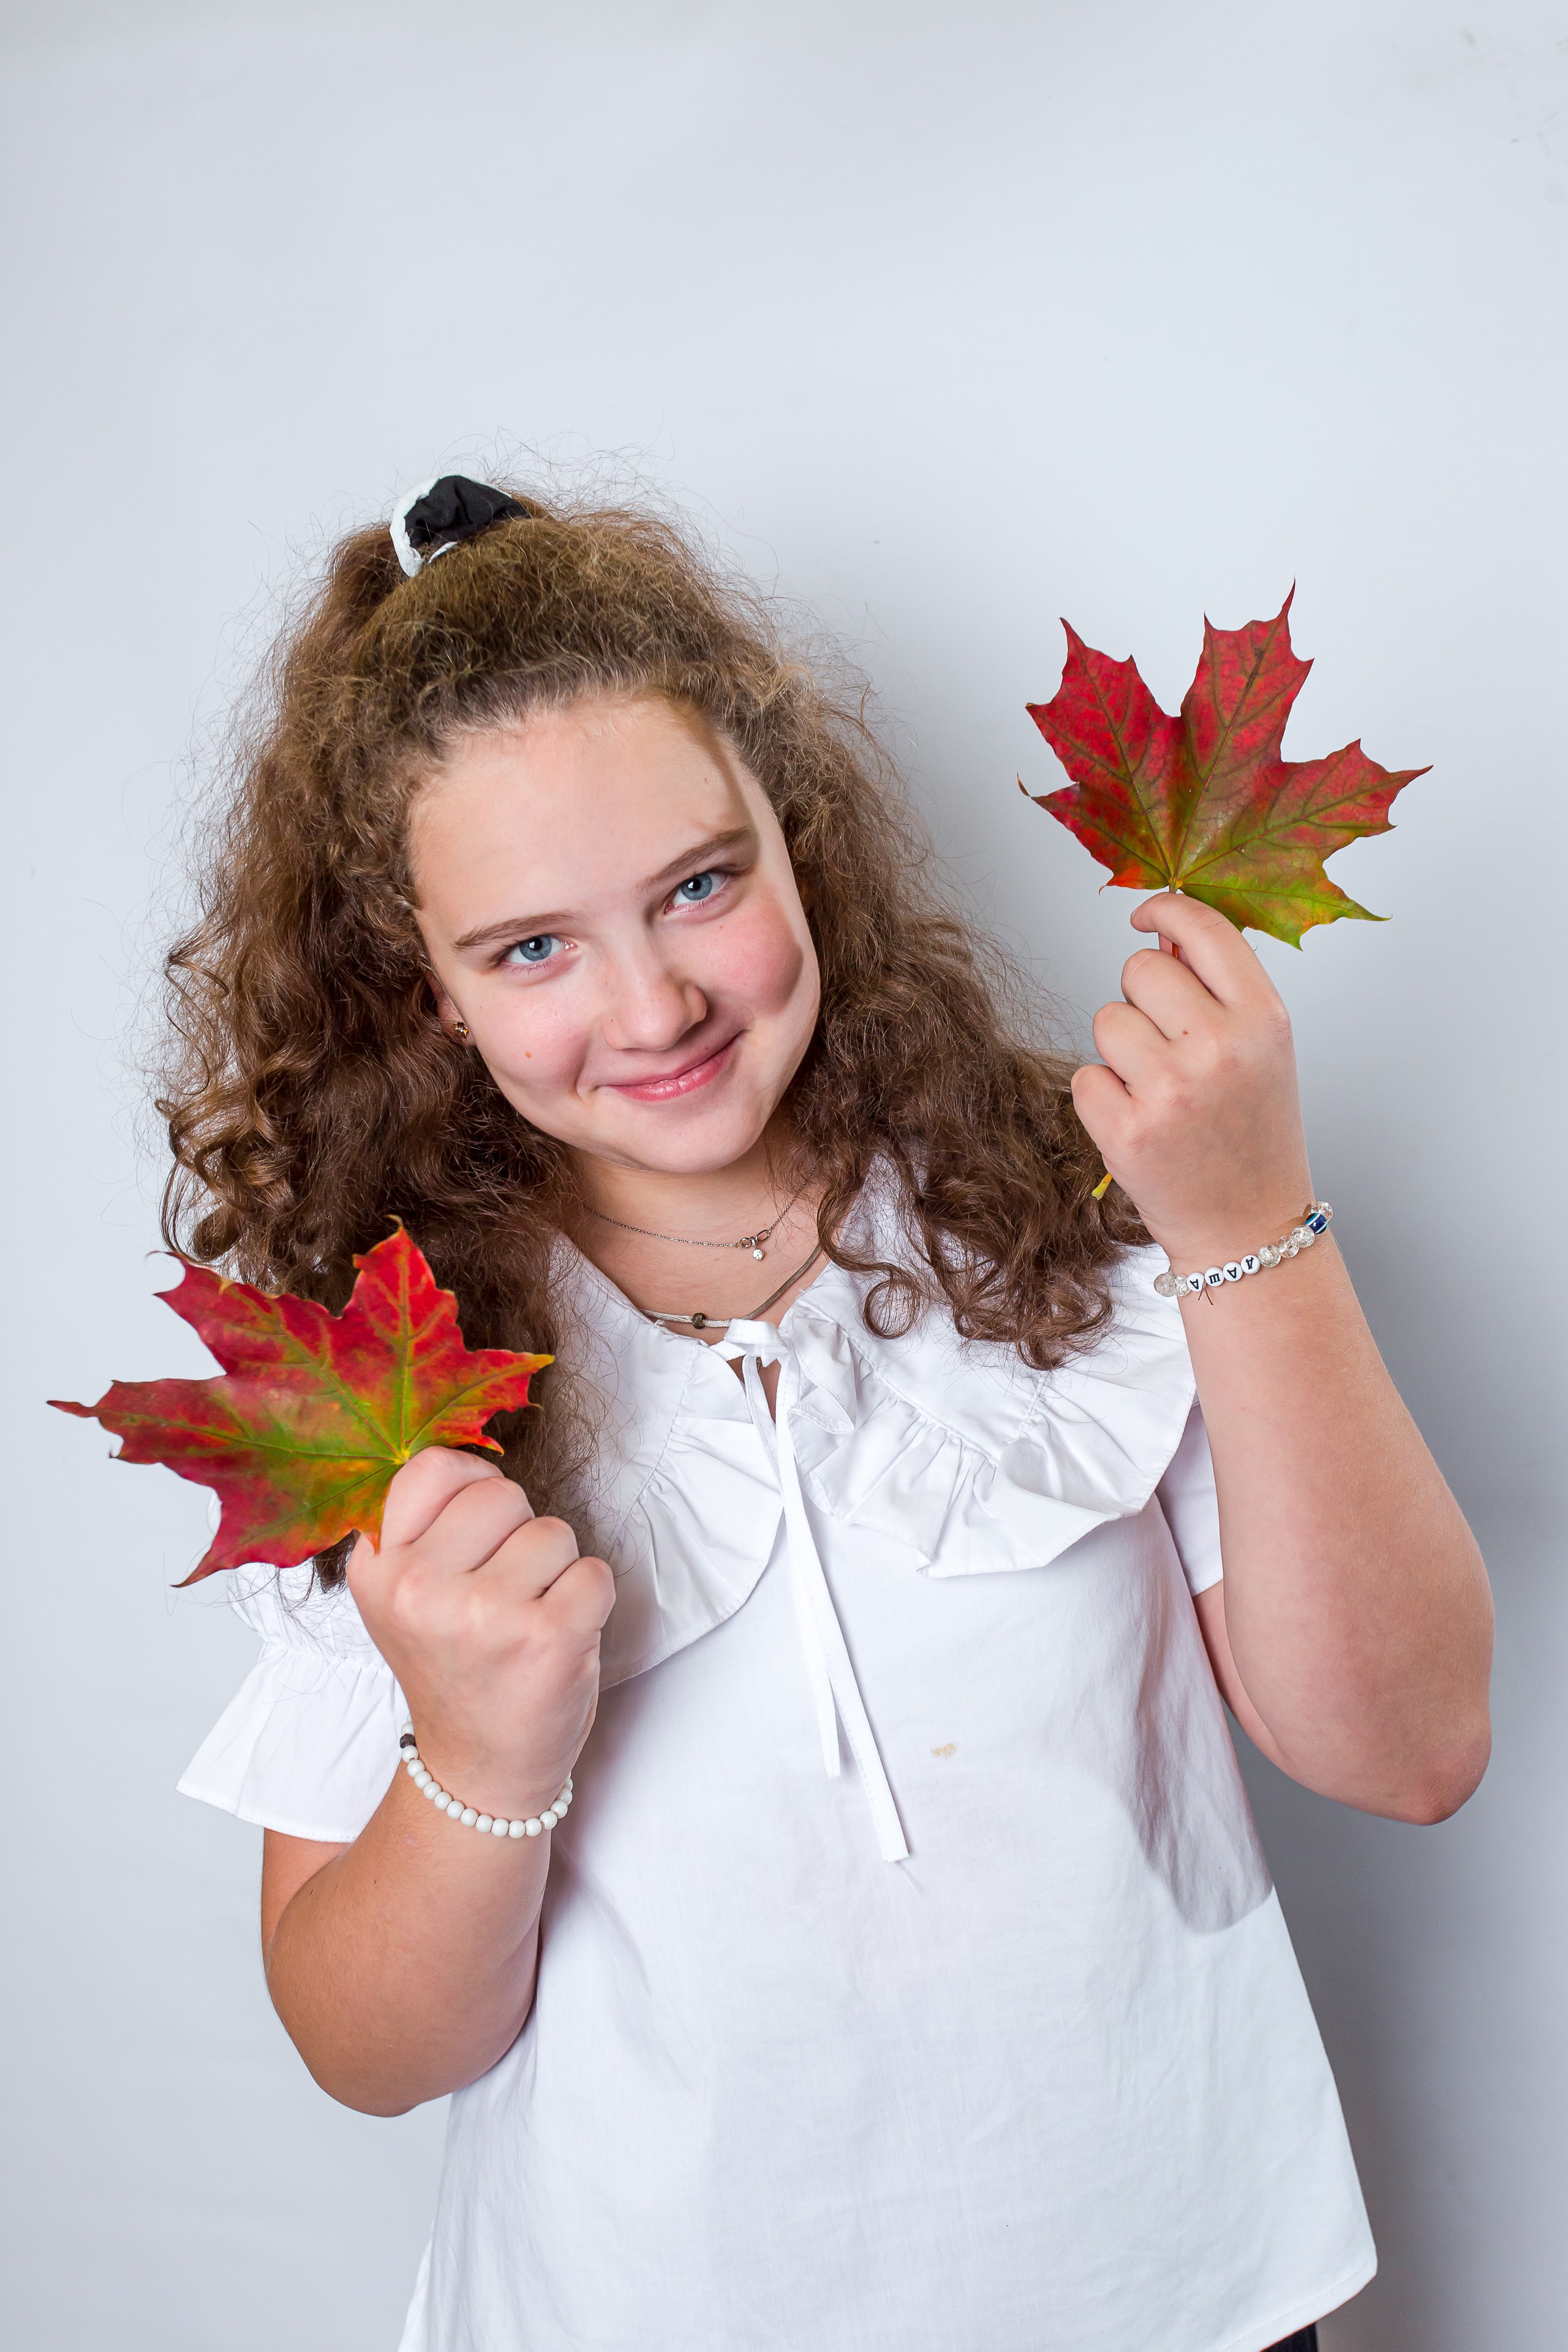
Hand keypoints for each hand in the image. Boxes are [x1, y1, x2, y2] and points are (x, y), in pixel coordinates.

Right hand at [348, 1449, 614, 1820]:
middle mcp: (419, 1588)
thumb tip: (467, 1447)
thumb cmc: (457, 1670)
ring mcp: (483, 1614)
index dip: (471, 1489)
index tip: (473, 1535)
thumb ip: (424, 1526)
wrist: (479, 1771)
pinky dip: (588, 1603)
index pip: (433, 1466)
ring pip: (553, 1531)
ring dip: (556, 1572)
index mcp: (378, 1570)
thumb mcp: (406, 1596)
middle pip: (501, 1492)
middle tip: (501, 1595)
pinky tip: (557, 1641)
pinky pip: (593, 1572)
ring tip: (526, 1622)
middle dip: (518, 1534)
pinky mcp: (544, 1637)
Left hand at [1072, 893, 1314, 1267]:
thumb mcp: (1260, 1052)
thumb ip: (1217, 988)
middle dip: (1142, 999)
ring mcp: (1171, 1090)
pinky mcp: (1127, 1131)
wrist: (1250, 1229)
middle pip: (1140, 969)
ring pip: (1105, 1021)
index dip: (1165, 909)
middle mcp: (1221, 1047)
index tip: (1143, 915)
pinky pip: (1084, 1076)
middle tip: (1168, 1048)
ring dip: (1120, 1051)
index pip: (1205, 928)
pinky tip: (1141, 1124)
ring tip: (1159, 1092)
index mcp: (1264, 1019)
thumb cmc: (1253, 1136)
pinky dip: (1102, 1098)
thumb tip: (1161, 929)